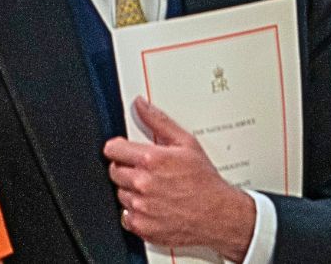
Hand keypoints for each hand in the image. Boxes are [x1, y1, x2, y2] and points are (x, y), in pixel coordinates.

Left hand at [104, 97, 255, 260]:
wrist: (217, 214)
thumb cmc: (205, 181)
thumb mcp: (186, 143)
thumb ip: (159, 121)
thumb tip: (141, 106)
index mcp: (151, 160)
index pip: (112, 149)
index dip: (118, 148)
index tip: (123, 150)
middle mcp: (143, 183)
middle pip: (114, 171)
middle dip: (126, 168)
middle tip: (146, 170)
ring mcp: (141, 207)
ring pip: (120, 193)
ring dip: (131, 190)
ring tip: (154, 188)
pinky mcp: (141, 226)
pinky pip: (126, 215)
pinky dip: (136, 211)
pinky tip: (153, 205)